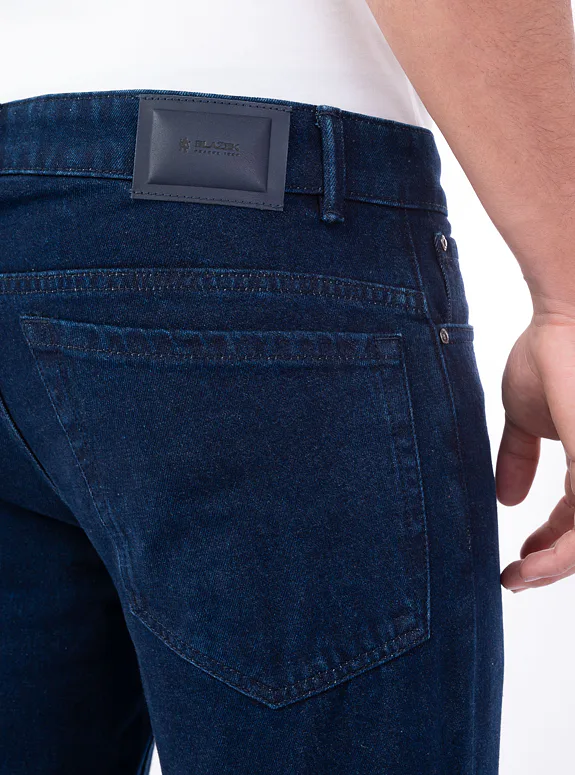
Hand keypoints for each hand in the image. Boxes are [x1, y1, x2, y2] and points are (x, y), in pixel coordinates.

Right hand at [498, 308, 574, 591]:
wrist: (567, 318)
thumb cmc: (551, 353)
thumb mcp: (524, 416)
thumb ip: (519, 457)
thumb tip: (505, 496)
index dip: (551, 541)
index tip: (519, 556)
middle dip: (552, 562)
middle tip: (516, 577)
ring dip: (554, 569)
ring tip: (518, 579)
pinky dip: (559, 557)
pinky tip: (529, 566)